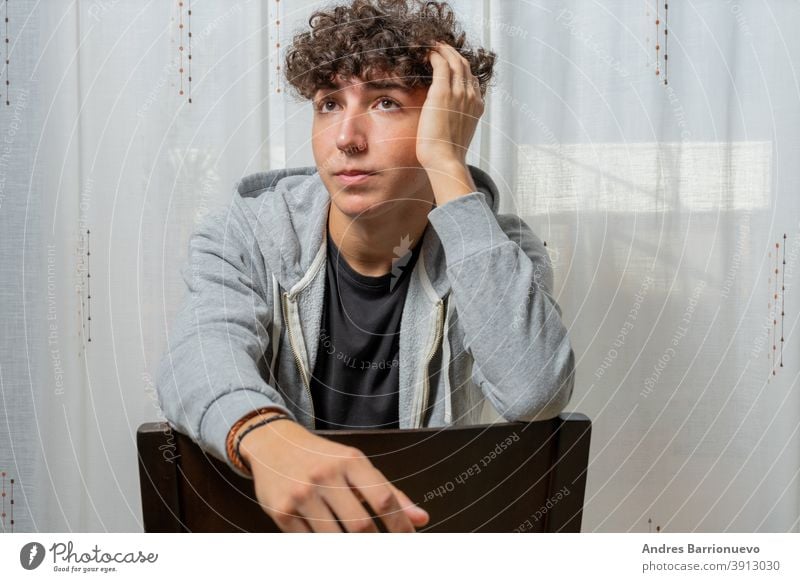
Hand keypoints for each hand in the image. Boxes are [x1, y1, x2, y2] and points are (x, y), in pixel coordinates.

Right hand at [239, 419, 429, 531]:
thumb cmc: (322, 457)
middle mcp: (325, 475)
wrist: (274, 443)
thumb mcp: (357, 465)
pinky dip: (324, 547)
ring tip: (357, 547)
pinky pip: (310, 542)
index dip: (400, 526)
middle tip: (384, 553)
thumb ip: (389, 492)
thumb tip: (421, 519)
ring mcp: (302, 494)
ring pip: (335, 539)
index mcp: (350, 461)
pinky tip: (331, 542)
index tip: (408, 541)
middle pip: (360, 525)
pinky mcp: (282, 512)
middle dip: (376, 545)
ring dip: (350, 550)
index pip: (383, 499)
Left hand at [416, 42, 484, 172]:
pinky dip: (434, 54)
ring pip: (454, 61)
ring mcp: (459, 93)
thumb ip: (456, 122)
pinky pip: (440, 64)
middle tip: (439, 47)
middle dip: (452, 53)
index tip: (449, 63)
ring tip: (432, 45)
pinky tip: (426, 52)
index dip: (460, 67)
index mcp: (477, 107)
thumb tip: (447, 122)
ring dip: (443, 50)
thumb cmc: (447, 154)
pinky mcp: (442, 93)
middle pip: (464, 65)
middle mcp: (471, 97)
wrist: (445, 161)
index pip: (471, 79)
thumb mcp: (457, 135)